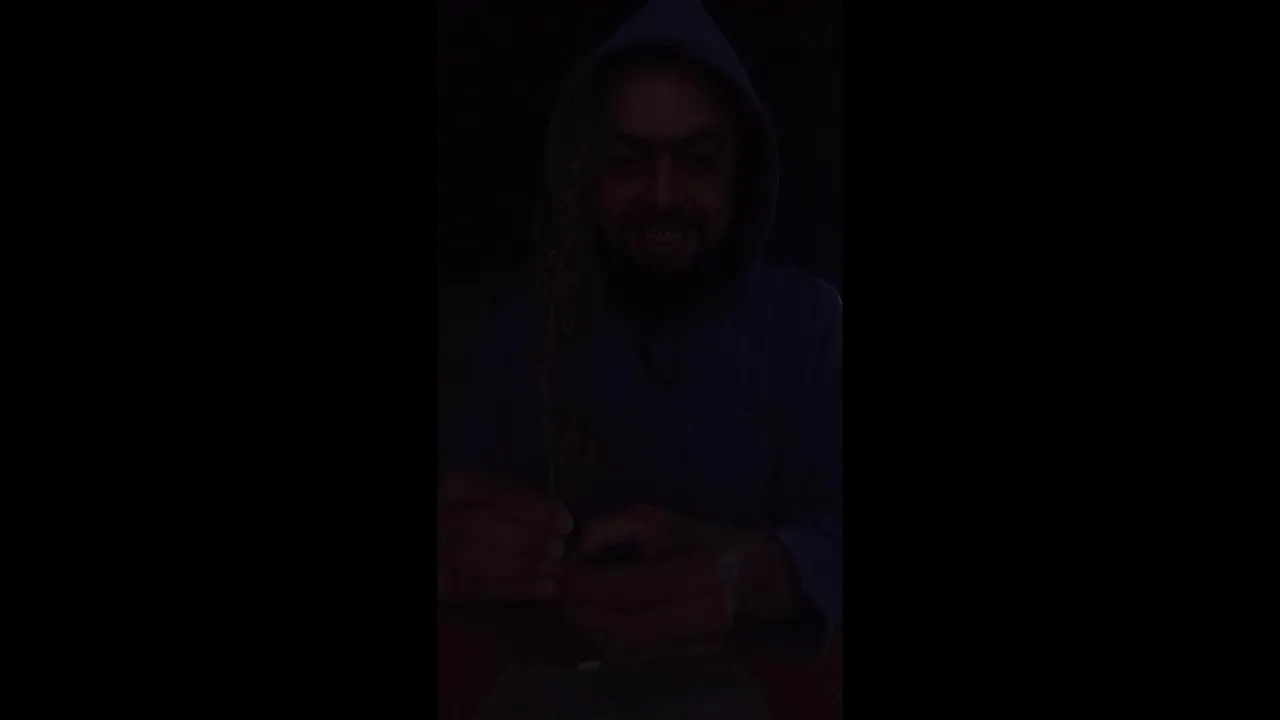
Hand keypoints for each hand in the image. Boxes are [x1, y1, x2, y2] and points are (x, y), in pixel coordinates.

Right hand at [437, 472, 574, 603]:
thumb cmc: (491, 521)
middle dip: (526, 538)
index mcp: (456, 489)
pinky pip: (478, 589)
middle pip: (483, 525)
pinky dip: (514, 590)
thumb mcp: (501, 503)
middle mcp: (441, 518)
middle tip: (558, 548)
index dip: (530, 506)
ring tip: (554, 569)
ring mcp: (440, 552)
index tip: (564, 519)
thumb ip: (523, 505)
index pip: (491, 490)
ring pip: (478, 560)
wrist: (453, 548)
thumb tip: (560, 518)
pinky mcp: (444, 585)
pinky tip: (545, 588)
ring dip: (521, 566)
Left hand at [560, 505, 740, 662]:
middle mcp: (703, 613)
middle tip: (562, 594)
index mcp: (697, 571)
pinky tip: (601, 622)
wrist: (750, 572)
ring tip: (577, 606)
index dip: (587, 585)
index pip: (628, 589)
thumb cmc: (699, 538)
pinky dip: (611, 641)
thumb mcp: (657, 520)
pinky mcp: (696, 658)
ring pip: (628, 649)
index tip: (563, 574)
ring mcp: (702, 642)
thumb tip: (578, 547)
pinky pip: (640, 657)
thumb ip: (613, 526)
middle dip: (583, 612)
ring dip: (593, 630)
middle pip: (624, 627)